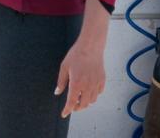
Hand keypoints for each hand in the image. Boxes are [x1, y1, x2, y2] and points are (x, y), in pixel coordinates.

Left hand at [54, 0, 107, 117]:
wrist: (90, 46)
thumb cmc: (76, 55)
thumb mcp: (64, 67)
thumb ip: (61, 82)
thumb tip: (57, 92)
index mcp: (76, 84)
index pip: (71, 102)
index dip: (67, 110)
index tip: (64, 114)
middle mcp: (87, 86)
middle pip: (83, 105)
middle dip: (76, 107)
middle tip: (72, 105)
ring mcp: (96, 83)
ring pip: (92, 100)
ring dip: (85, 102)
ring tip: (80, 97)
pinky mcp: (102, 80)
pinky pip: (99, 93)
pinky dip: (94, 95)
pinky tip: (89, 90)